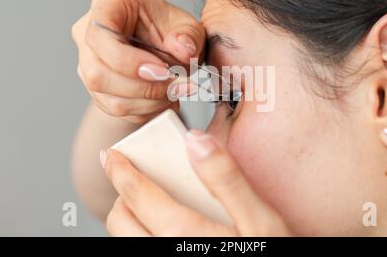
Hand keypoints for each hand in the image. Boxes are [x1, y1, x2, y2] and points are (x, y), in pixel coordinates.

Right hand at [71, 0, 204, 123]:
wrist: (163, 46)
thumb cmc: (167, 27)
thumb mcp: (186, 23)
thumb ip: (188, 35)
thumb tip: (184, 52)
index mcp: (107, 5)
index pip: (99, 36)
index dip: (129, 61)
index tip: (163, 70)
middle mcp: (88, 36)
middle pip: (98, 74)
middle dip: (144, 88)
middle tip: (177, 86)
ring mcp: (89, 66)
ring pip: (109, 99)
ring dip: (149, 103)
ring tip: (176, 93)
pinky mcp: (98, 91)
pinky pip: (118, 111)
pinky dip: (147, 111)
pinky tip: (166, 100)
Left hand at [101, 129, 291, 235]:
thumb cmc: (273, 254)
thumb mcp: (259, 218)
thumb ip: (226, 179)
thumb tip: (196, 141)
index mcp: (182, 235)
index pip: (136, 195)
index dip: (119, 170)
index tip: (113, 156)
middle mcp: (164, 252)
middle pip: (120, 220)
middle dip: (123, 194)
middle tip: (138, 178)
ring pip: (126, 240)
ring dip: (130, 217)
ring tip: (151, 203)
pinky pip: (141, 250)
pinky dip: (141, 234)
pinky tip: (167, 228)